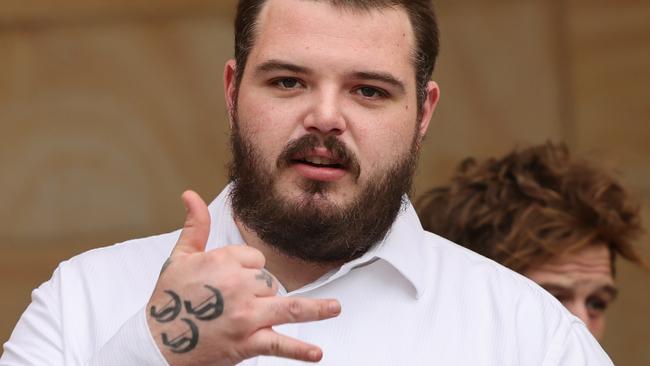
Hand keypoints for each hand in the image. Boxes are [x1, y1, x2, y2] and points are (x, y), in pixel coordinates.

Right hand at [146, 191, 340, 365]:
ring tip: (335, 308)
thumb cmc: (168, 300)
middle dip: (260, 293)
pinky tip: (316, 353)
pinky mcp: (247, 342)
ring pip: (288, 307)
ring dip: (316, 309)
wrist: (156, 343)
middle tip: (234, 304)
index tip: (231, 282)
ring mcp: (246, 315)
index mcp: (223, 262)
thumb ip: (194, 225)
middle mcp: (239, 286)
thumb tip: (191, 195)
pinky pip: (279, 344)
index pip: (256, 259)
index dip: (247, 270)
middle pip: (270, 283)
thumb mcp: (179, 258)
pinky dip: (299, 350)